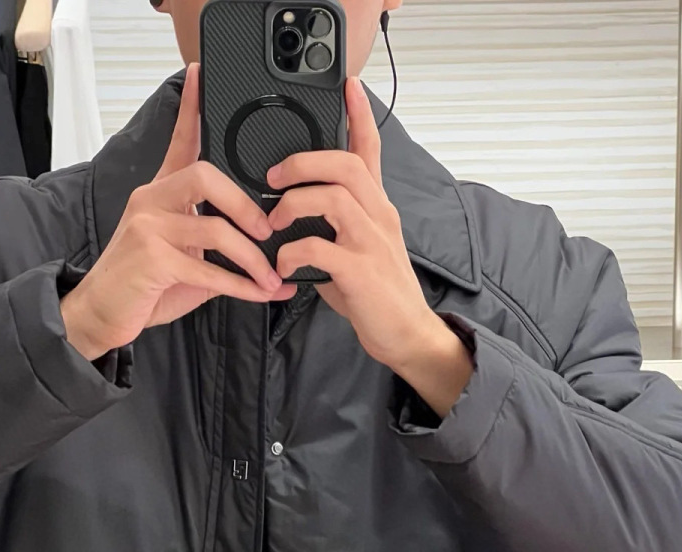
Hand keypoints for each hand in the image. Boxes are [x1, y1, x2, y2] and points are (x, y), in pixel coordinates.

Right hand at [61, 62, 297, 360]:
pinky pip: (207, 268)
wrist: (100, 315)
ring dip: (251, 257)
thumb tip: (263, 261)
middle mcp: (151, 201)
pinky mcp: (152, 260)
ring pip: (213, 227)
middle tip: (267, 230)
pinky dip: (239, 285)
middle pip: (205, 176)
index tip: (201, 77)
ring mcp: (149, 228)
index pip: (179, 142)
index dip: (191, 110)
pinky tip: (257, 294)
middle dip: (245, 204)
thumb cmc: (142, 287)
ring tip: (270, 276)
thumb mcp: (182, 261)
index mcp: (159, 193)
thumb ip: (217, 253)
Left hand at [265, 75, 473, 416]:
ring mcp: (372, 243)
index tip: (348, 86)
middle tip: (274, 176)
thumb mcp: (356, 253)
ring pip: (334, 197)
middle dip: (304, 161)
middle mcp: (379, 217)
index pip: (372, 150)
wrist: (407, 336)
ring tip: (275, 221)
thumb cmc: (377, 297)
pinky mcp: (361, 272)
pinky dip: (293, 252)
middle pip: (346, 165)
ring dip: (295, 202)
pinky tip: (283, 264)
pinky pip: (321, 247)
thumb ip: (331, 231)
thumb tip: (294, 223)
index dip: (359, 116)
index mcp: (377, 208)